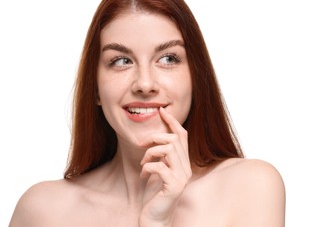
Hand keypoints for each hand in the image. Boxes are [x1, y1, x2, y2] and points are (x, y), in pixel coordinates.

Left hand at [139, 107, 191, 226]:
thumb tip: (155, 138)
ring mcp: (181, 178)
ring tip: (142, 163)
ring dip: (150, 153)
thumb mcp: (158, 170)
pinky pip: (159, 166)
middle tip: (141, 145)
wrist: (154, 218)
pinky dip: (147, 167)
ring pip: (168, 149)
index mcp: (183, 162)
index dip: (172, 121)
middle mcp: (186, 168)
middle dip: (155, 138)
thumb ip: (161, 156)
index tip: (161, 111)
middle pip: (174, 139)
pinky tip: (142, 175)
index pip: (182, 135)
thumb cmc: (154, 194)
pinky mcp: (173, 186)